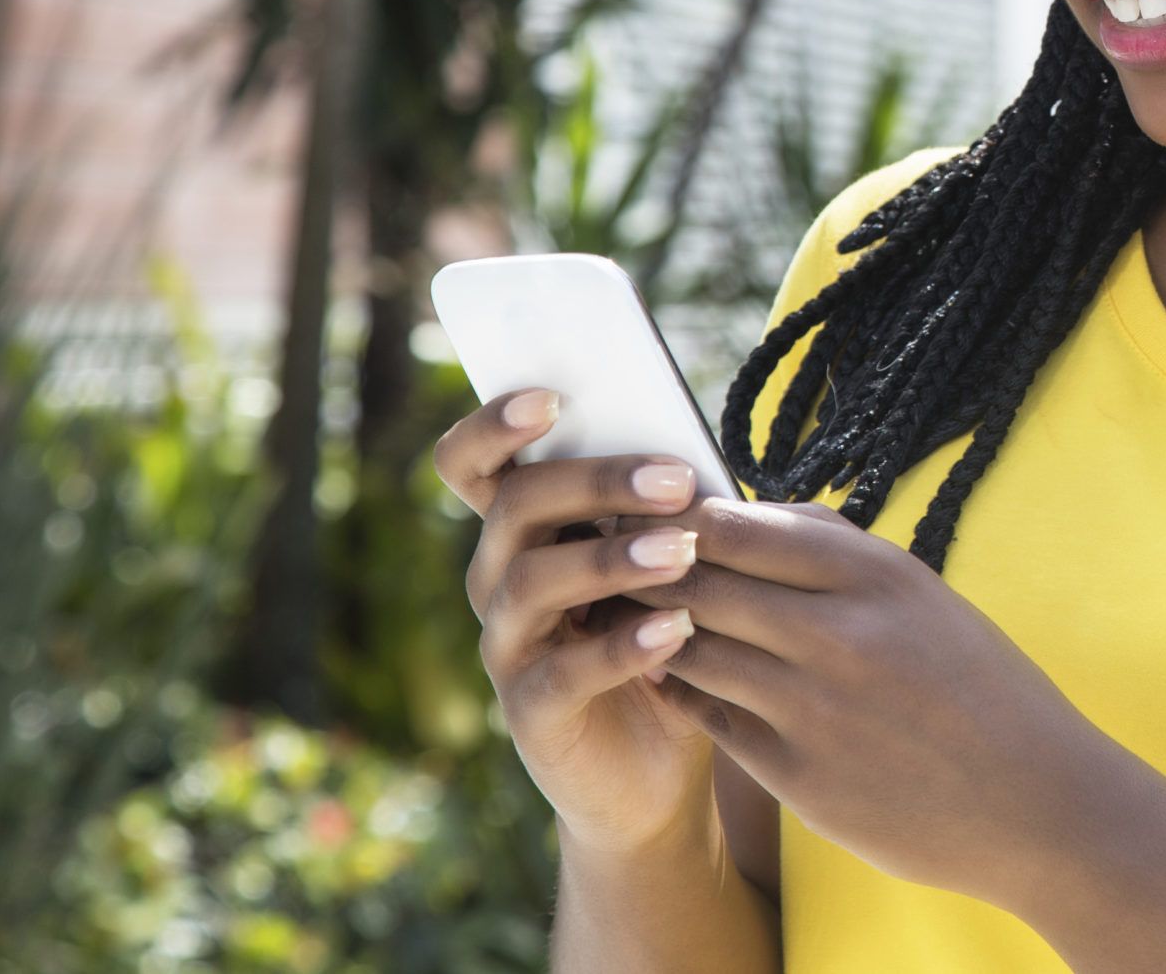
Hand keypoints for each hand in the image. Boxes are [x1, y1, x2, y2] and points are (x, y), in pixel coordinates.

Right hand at [433, 389, 719, 854]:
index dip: (492, 425)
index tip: (551, 396)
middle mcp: (498, 581)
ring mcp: (508, 648)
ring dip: (611, 559)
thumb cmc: (667, 637)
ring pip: (532, 582)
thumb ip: (662, 510)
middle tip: (676, 480)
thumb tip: (691, 451)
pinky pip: (563, 673)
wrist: (663, 768)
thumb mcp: (666, 564)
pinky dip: (622, 646)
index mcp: (523, 531)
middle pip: (515, 507)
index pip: (473, 465)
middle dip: (596, 482)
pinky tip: (678, 628)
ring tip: (681, 553)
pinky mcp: (531, 714)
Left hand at [610, 494, 1124, 908]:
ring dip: (654, 631)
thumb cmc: (982, 687)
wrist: (1036, 802)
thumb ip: (841, 554)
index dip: (682, 519)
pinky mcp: (797, 776)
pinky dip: (685, 691)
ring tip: (629, 616)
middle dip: (649, 571)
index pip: (741, 525)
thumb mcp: (925, 597)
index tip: (655, 516)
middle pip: (702, 582)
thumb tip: (750, 511)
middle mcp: (840, 634)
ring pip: (693, 650)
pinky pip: (712, 718)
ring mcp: (814, 708)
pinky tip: (674, 675)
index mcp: (879, 575)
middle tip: (613, 563)